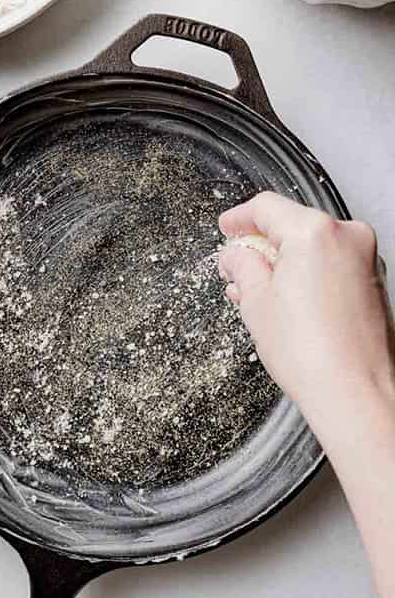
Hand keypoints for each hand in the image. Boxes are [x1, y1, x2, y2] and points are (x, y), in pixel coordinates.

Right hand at [218, 193, 394, 444]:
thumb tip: (235, 256)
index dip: (239, 218)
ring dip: (283, 263)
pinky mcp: (371, 280)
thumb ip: (242, 267)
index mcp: (314, 233)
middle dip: (262, 246)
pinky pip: (331, 264)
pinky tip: (286, 302)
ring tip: (255, 292)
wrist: (353, 389)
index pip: (267, 208)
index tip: (227, 228)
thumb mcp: (256, 304)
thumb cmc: (311, 354)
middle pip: (293, 226)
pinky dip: (306, 275)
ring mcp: (364, 257)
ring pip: (313, 247)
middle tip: (236, 268)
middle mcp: (346, 236)